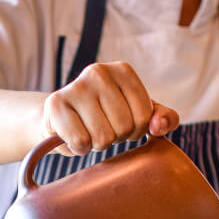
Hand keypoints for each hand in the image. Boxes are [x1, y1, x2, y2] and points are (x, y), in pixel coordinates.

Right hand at [42, 61, 179, 155]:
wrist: (61, 120)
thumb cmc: (103, 117)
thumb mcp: (137, 114)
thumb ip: (162, 118)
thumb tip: (159, 126)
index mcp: (123, 71)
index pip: (145, 117)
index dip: (135, 131)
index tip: (121, 123)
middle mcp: (99, 72)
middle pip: (124, 127)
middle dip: (115, 137)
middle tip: (101, 128)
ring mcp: (76, 86)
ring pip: (103, 137)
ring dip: (96, 144)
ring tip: (88, 131)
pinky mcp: (55, 104)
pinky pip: (81, 142)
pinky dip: (79, 148)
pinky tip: (74, 136)